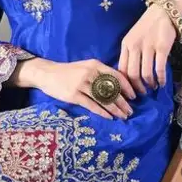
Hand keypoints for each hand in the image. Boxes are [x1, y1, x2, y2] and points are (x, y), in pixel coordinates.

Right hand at [11, 56, 135, 120]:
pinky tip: (109, 117)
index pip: (116, 75)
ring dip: (115, 109)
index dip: (127, 87)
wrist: (47, 74)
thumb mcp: (86, 67)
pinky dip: (102, 112)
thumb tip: (118, 87)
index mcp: (95, 65)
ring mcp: (81, 84)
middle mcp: (90, 73)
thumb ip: (100, 74)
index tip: (134, 96)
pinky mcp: (74, 95)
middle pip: (111, 89)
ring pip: (103, 99)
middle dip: (123, 102)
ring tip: (123, 116)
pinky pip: (92, 105)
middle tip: (130, 111)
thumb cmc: (69, 72)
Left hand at [119, 0, 181, 94]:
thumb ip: (129, 53)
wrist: (164, 10)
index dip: (124, 84)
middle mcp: (135, 46)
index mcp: (126, 44)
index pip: (120, 69)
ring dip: (149, 84)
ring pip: (145, 74)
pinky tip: (162, 83)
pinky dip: (161, 79)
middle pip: (132, 74)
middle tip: (141, 94)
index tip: (128, 92)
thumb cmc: (148, 26)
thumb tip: (128, 76)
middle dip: (136, 88)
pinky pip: (159, 69)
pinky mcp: (162, 47)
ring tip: (153, 87)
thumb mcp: (133, 37)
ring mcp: (148, 46)